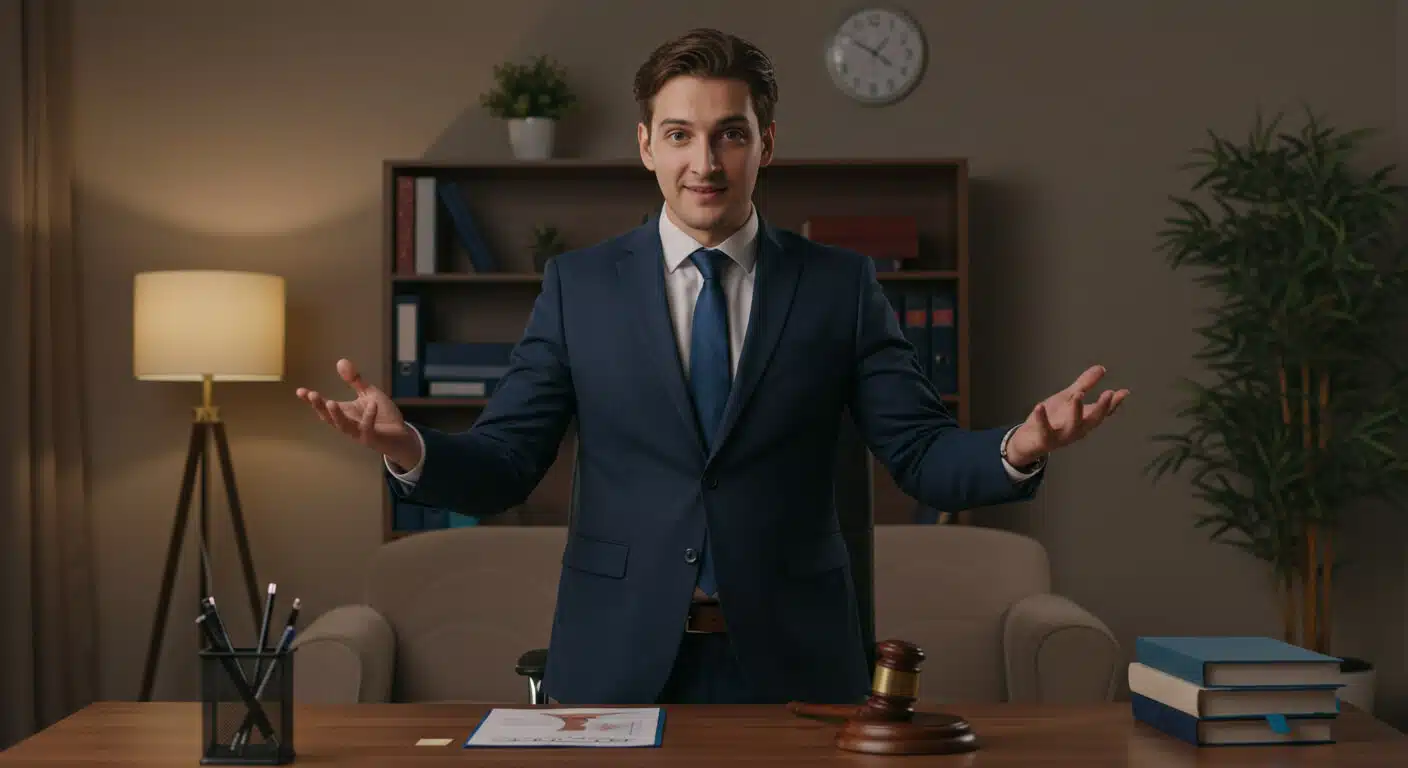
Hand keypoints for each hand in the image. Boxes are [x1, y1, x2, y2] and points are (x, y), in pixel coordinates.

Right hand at [296, 359, 421, 469]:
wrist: (401, 435)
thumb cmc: (382, 415)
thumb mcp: (368, 394)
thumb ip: (355, 380)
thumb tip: (341, 361)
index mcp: (345, 413)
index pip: (324, 407)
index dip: (311, 400)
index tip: (300, 391)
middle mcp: (348, 424)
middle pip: (329, 417)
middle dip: (319, 407)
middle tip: (311, 395)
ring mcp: (359, 433)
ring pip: (343, 426)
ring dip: (337, 415)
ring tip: (330, 402)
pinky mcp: (372, 438)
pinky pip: (368, 428)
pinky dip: (369, 416)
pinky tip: (372, 405)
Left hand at [1005, 365, 1128, 466]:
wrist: (1030, 441)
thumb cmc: (1053, 419)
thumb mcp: (1069, 398)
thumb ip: (1085, 384)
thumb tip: (1101, 368)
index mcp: (1085, 419)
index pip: (1103, 412)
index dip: (1114, 403)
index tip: (1123, 392)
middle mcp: (1077, 429)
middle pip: (1093, 419)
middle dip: (1102, 407)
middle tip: (1109, 393)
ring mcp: (1062, 435)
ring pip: (1073, 425)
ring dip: (1077, 410)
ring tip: (1078, 395)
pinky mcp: (1045, 439)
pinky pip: (1044, 430)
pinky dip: (1042, 419)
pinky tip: (1039, 406)